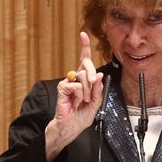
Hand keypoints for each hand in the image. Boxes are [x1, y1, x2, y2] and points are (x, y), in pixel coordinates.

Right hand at [45, 32, 103, 161]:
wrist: (71, 127)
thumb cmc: (81, 116)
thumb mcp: (96, 102)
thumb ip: (98, 89)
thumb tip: (99, 76)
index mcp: (84, 80)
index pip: (84, 60)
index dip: (84, 47)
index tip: (83, 34)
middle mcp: (75, 78)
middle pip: (86, 65)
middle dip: (92, 73)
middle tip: (94, 82)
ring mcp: (68, 82)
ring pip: (83, 76)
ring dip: (87, 91)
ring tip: (83, 101)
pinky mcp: (62, 87)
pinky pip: (76, 85)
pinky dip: (80, 94)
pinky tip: (75, 101)